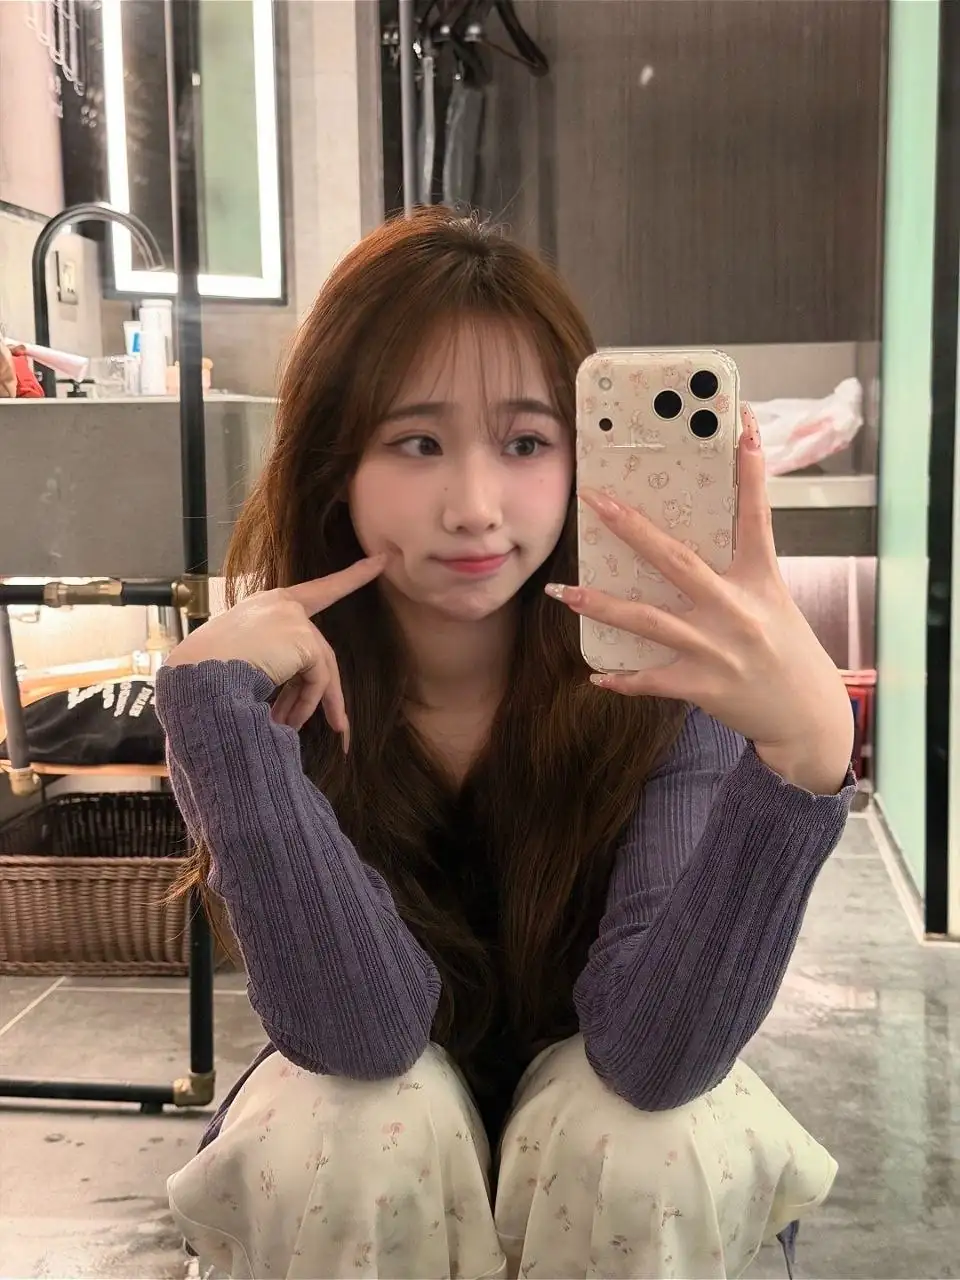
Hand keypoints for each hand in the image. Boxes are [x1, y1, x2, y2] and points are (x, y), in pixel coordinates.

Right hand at [163, 555, 385, 744]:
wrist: (193, 676)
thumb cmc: (204, 673)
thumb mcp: (242, 659)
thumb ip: (275, 664)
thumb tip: (297, 702)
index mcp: (265, 605)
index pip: (319, 590)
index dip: (353, 576)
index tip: (381, 561)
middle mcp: (282, 605)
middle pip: (318, 652)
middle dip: (326, 695)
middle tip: (339, 729)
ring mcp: (293, 619)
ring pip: (320, 668)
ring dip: (314, 706)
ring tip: (301, 734)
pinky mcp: (302, 638)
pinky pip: (318, 678)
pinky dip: (310, 703)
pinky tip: (290, 721)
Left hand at [546, 406, 853, 793]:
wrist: (805, 714)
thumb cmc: (786, 650)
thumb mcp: (772, 599)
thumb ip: (738, 569)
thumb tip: (691, 540)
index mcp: (759, 580)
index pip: (756, 517)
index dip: (750, 472)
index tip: (742, 428)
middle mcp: (736, 609)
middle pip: (677, 560)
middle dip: (632, 529)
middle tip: (595, 501)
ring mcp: (716, 648)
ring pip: (648, 621)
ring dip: (603, 606)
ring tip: (564, 592)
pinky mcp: (702, 685)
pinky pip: (651, 680)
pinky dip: (623, 679)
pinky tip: (596, 674)